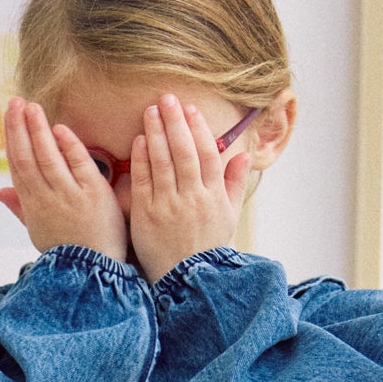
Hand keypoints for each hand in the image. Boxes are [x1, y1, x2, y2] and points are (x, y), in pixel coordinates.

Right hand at [0, 98, 127, 261]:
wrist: (95, 272)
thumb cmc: (69, 251)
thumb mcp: (39, 232)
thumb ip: (21, 208)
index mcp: (33, 206)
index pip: (18, 166)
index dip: (12, 139)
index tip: (10, 115)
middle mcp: (46, 199)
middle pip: (27, 159)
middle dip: (19, 129)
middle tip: (14, 102)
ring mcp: (69, 196)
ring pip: (47, 159)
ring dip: (38, 132)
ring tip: (32, 107)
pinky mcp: (93, 195)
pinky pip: (78, 166)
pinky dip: (67, 147)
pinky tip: (59, 129)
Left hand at [129, 95, 251, 284]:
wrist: (187, 282)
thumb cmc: (208, 249)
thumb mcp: (229, 218)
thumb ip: (234, 185)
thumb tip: (243, 156)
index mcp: (214, 196)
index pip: (207, 154)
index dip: (198, 129)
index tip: (190, 109)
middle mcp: (192, 198)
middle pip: (184, 151)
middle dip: (175, 122)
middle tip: (167, 99)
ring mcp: (169, 206)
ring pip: (163, 162)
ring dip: (156, 133)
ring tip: (151, 111)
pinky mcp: (147, 216)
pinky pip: (144, 182)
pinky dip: (141, 159)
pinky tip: (138, 141)